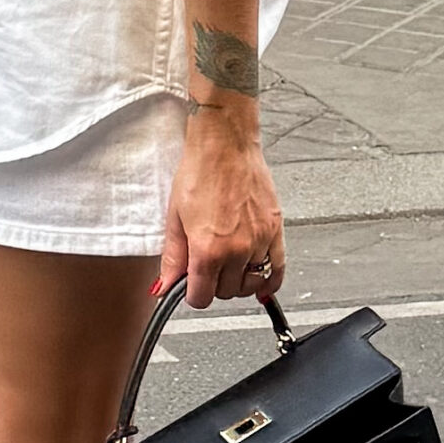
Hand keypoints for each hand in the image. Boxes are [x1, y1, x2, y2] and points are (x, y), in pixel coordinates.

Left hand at [157, 103, 284, 307]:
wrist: (225, 144)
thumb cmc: (200, 172)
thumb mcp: (174, 217)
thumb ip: (172, 257)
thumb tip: (165, 285)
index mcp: (208, 249)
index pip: (201, 298)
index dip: (192, 294)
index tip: (190, 286)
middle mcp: (237, 250)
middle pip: (226, 293)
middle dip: (214, 285)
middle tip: (206, 269)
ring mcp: (259, 241)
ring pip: (251, 284)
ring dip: (238, 282)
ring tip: (228, 267)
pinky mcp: (275, 230)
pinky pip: (278, 270)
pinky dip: (270, 282)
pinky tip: (261, 283)